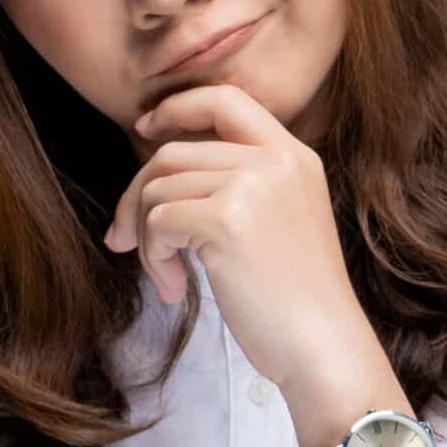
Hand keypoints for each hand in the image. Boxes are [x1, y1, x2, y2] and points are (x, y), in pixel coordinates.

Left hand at [107, 82, 371, 395]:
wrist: (323, 346)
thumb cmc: (297, 301)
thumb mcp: (283, 221)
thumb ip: (242, 185)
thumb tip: (156, 174)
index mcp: (294, 158)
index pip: (226, 100)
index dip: (177, 109)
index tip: (146, 131)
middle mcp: (276, 161)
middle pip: (173, 152)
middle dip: (136, 197)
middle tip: (123, 238)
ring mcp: (252, 186)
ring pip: (158, 189)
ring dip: (147, 239)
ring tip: (169, 278)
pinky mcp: (226, 219)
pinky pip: (157, 221)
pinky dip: (154, 258)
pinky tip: (175, 288)